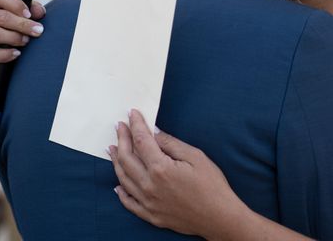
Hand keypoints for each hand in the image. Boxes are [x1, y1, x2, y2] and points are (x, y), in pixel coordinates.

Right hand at [0, 0, 45, 78]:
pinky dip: (4, 54)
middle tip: (37, 31)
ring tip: (26, 42)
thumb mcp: (21, 21)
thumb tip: (39, 11)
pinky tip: (16, 54)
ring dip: (13, 37)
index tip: (30, 14)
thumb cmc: (10, 35)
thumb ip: (32, 13)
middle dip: (21, 24)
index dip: (16, 4)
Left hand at [109, 110, 248, 238]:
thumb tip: (155, 134)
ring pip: (124, 178)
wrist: (219, 217)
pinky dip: (121, 192)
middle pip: (127, 158)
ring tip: (113, 148)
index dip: (136, 125)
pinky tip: (118, 185)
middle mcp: (149, 186)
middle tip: (120, 126)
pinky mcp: (151, 215)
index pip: (142, 141)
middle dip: (122, 139)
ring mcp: (148, 202)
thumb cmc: (212, 185)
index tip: (132, 114)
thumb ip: (172, 144)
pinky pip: (129, 203)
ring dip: (116, 161)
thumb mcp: (196, 156)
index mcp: (161, 168)